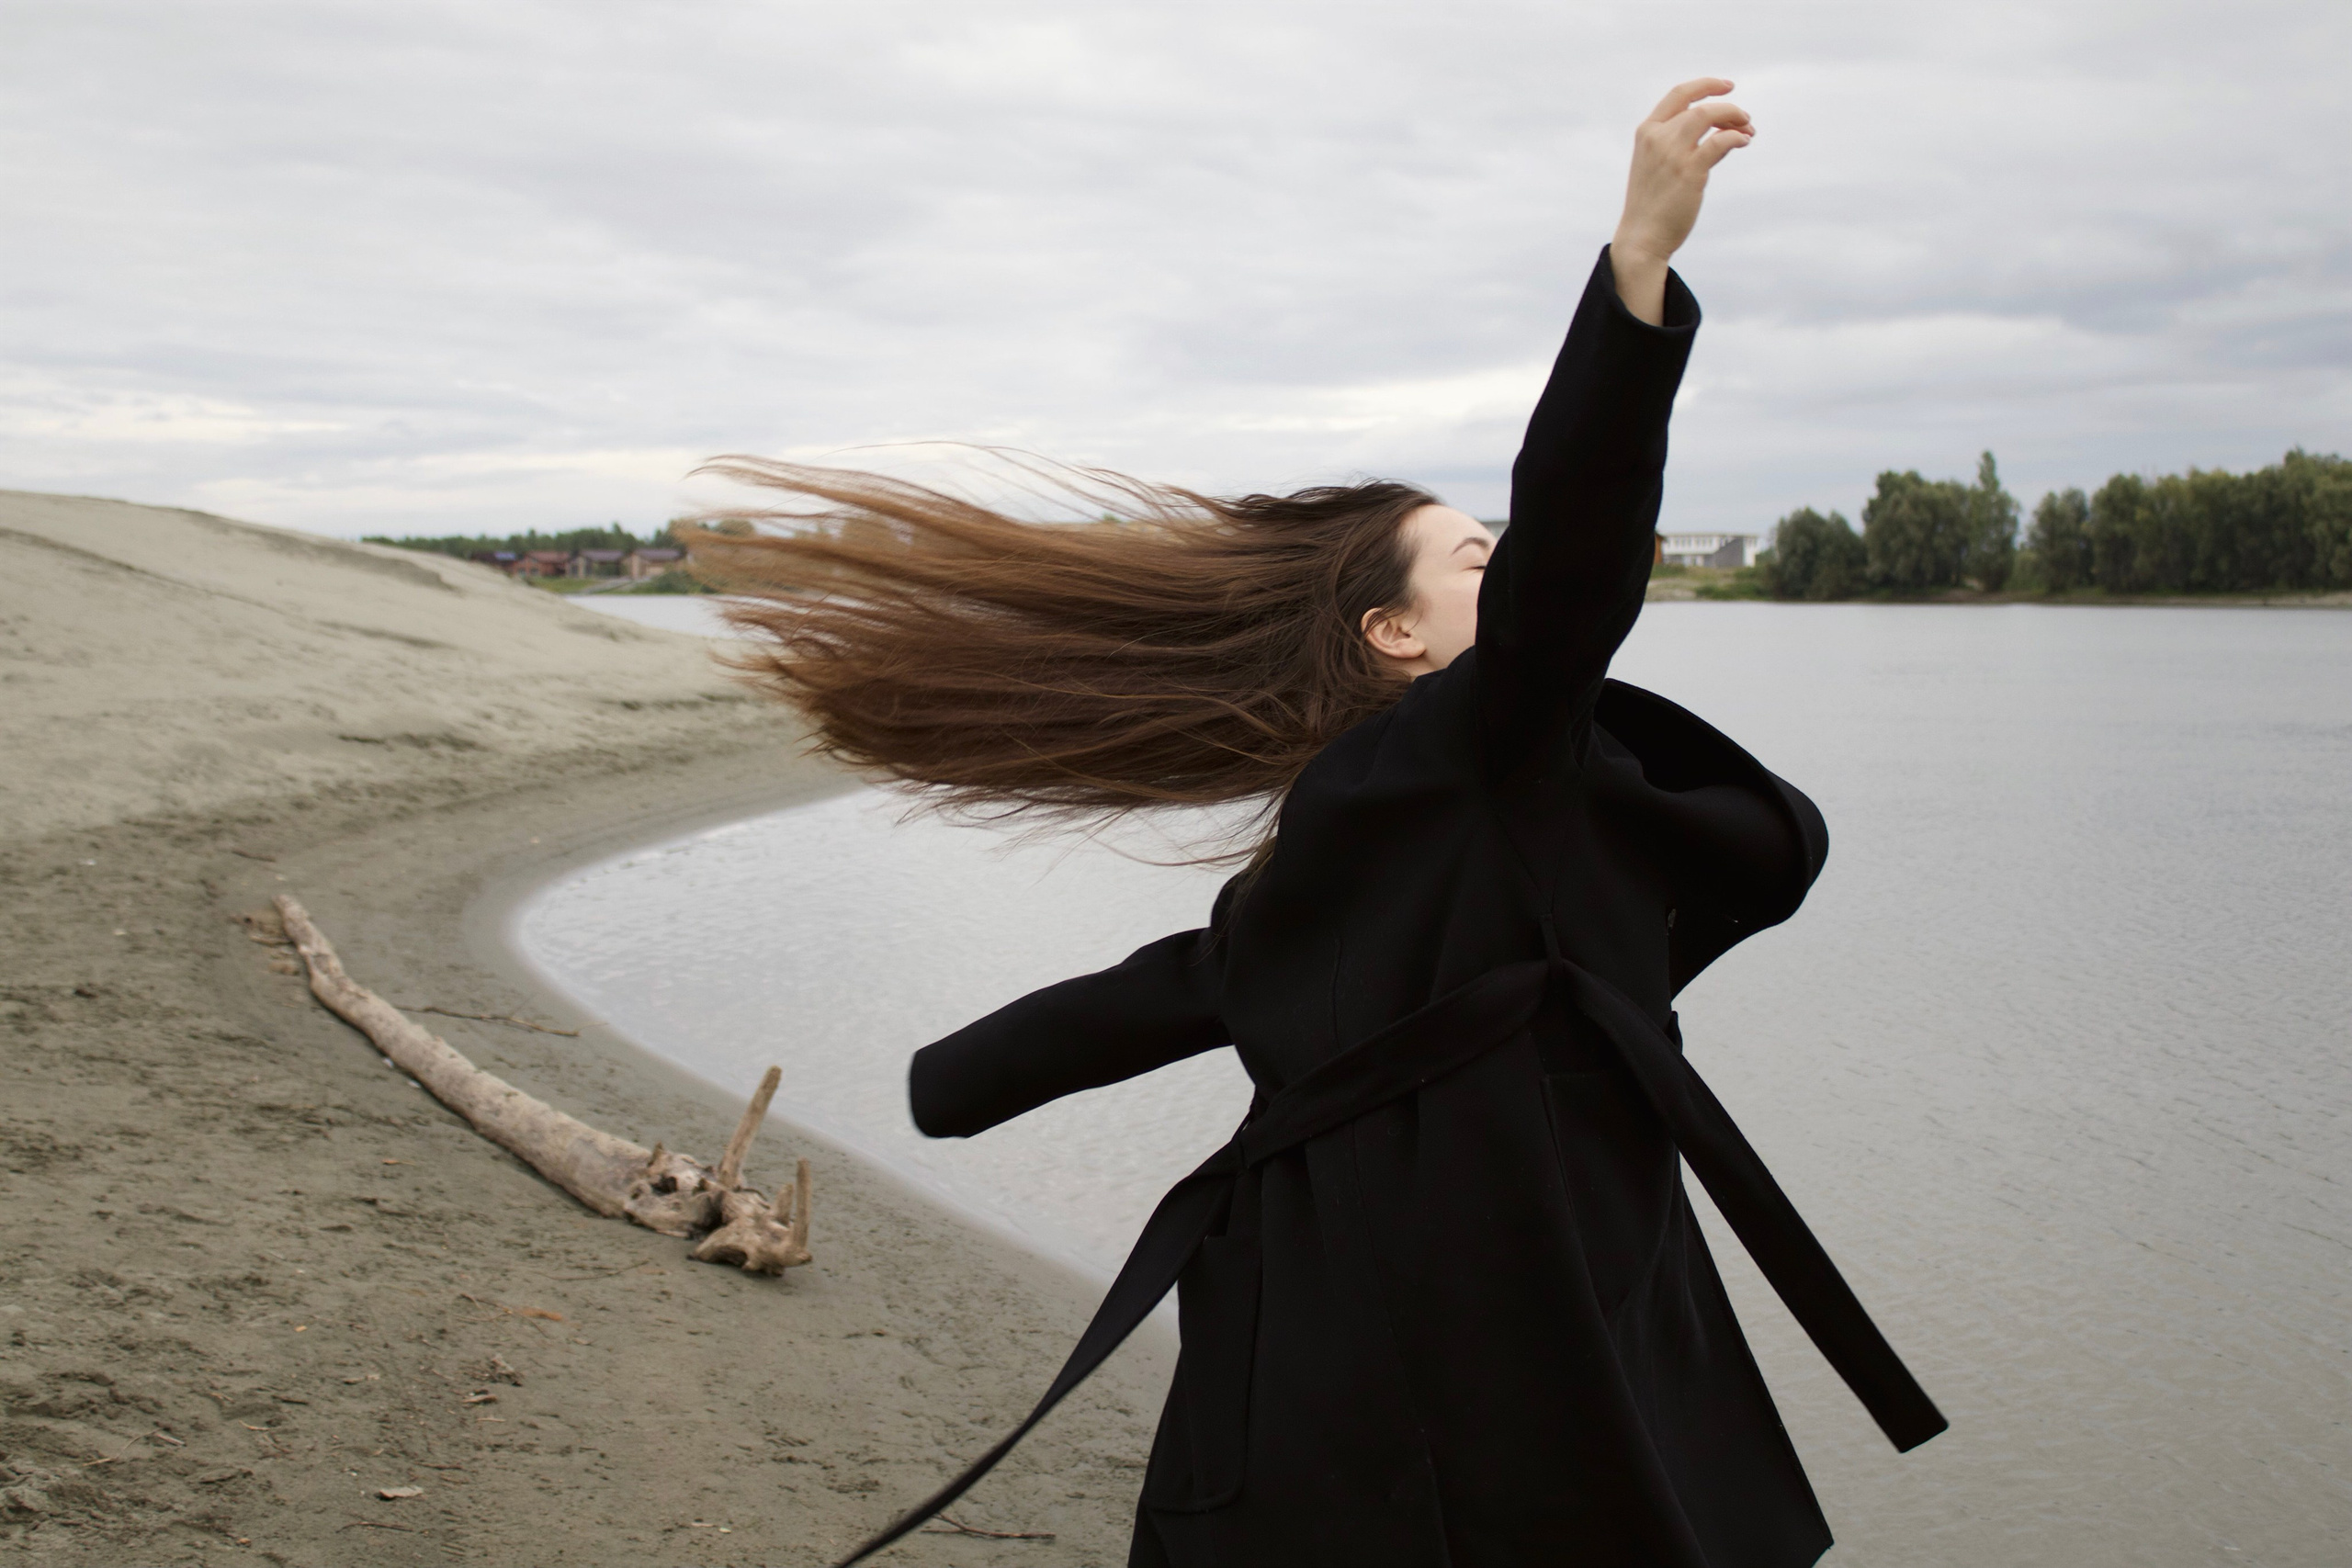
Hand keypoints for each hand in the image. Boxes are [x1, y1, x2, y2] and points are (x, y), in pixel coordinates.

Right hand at [1611, 78, 1752, 322]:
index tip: (1728, 87)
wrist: (1642, 237)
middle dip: (1727, 108)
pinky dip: (1736, 137)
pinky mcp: (1689, 171)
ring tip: (1748, 129)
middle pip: (1699, 106)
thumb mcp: (1659, 165)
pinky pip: (1720, 141)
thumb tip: (1723, 134)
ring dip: (1734, 118)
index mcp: (1647, 132)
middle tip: (1745, 119)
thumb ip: (1681, 144)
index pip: (1679, 94)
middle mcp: (1657, 138)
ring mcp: (1672, 153)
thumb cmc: (1652, 205)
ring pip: (1709, 116)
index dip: (1706, 85)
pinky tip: (1744, 142)